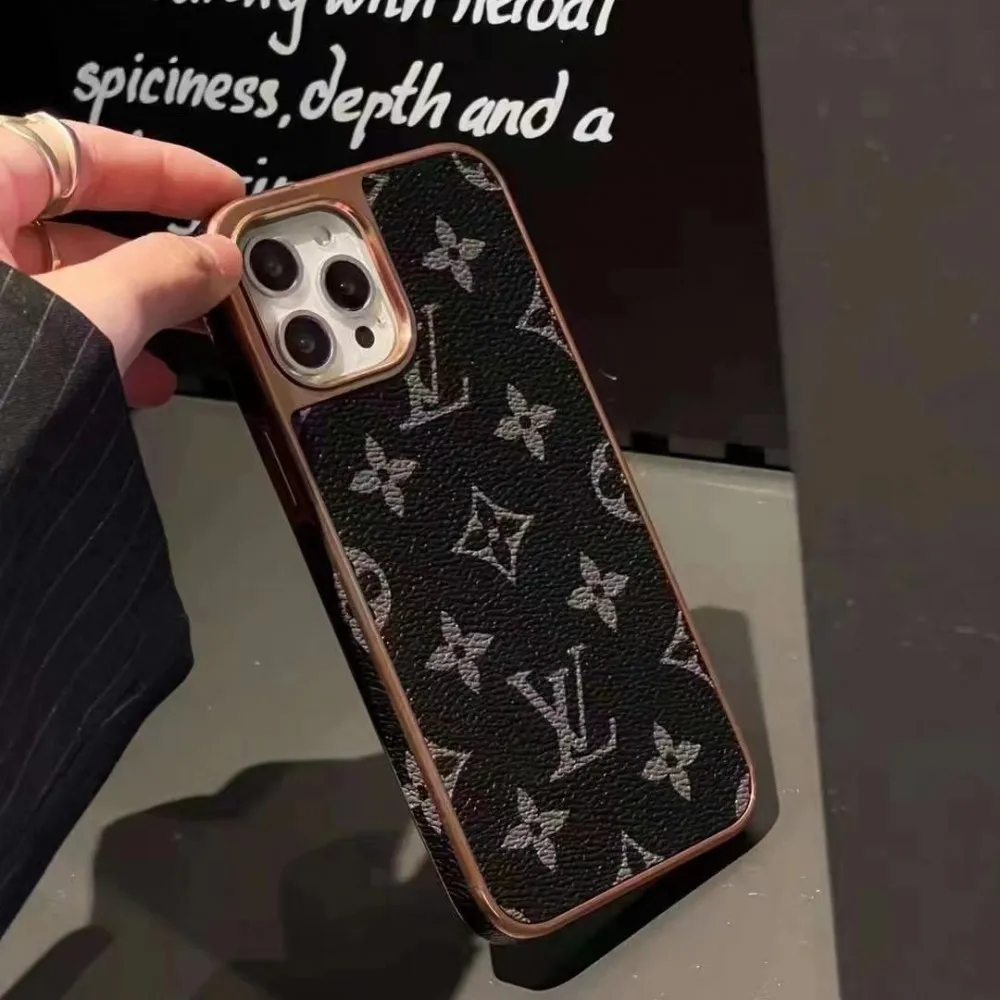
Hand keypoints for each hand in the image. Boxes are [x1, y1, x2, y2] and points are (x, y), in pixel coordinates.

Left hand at [0, 122, 243, 406]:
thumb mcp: (85, 318)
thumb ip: (159, 277)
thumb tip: (213, 259)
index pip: (84, 149)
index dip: (166, 168)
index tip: (223, 192)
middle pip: (75, 221)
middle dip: (154, 258)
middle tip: (213, 281)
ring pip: (61, 284)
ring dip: (132, 314)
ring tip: (185, 349)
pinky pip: (39, 330)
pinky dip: (91, 348)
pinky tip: (135, 385)